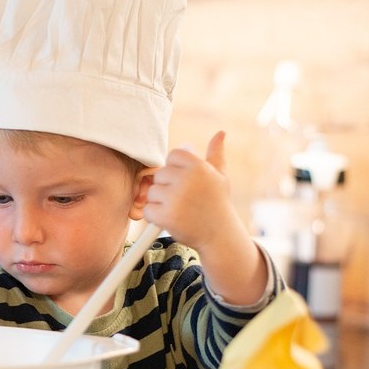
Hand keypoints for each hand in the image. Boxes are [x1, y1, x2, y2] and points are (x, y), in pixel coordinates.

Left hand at [143, 131, 240, 249]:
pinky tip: (172, 219)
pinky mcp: (166, 216)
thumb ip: (215, 154)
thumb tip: (220, 133)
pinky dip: (155, 216)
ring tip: (180, 209)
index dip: (176, 170)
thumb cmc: (217, 203)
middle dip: (168, 187)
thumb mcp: (220, 177)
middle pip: (159, 174)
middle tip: (185, 199)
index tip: (187, 183)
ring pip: (151, 192)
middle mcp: (187, 179)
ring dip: (161, 202)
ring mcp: (176, 198)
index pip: (172, 156)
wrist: (220, 235)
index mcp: (198, 166)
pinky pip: (147, 210)